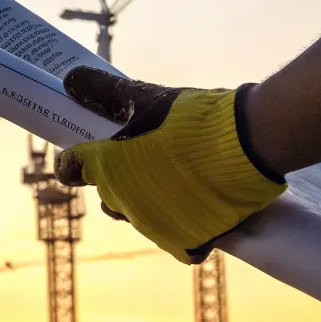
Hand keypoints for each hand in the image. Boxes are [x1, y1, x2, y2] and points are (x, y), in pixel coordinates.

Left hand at [53, 68, 286, 262]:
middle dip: (116, 180)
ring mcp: (154, 226)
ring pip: (138, 216)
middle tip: (140, 160)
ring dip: (148, 200)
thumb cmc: (193, 120)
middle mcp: (124, 203)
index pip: (71, 168)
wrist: (249, 145)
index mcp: (107, 168)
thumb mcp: (146, 97)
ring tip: (172, 178)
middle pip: (107, 195)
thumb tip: (72, 79)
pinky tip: (194, 205)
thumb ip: (104, 91)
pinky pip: (174, 239)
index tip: (85, 150)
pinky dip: (181, 225)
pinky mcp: (186, 243)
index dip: (74, 158)